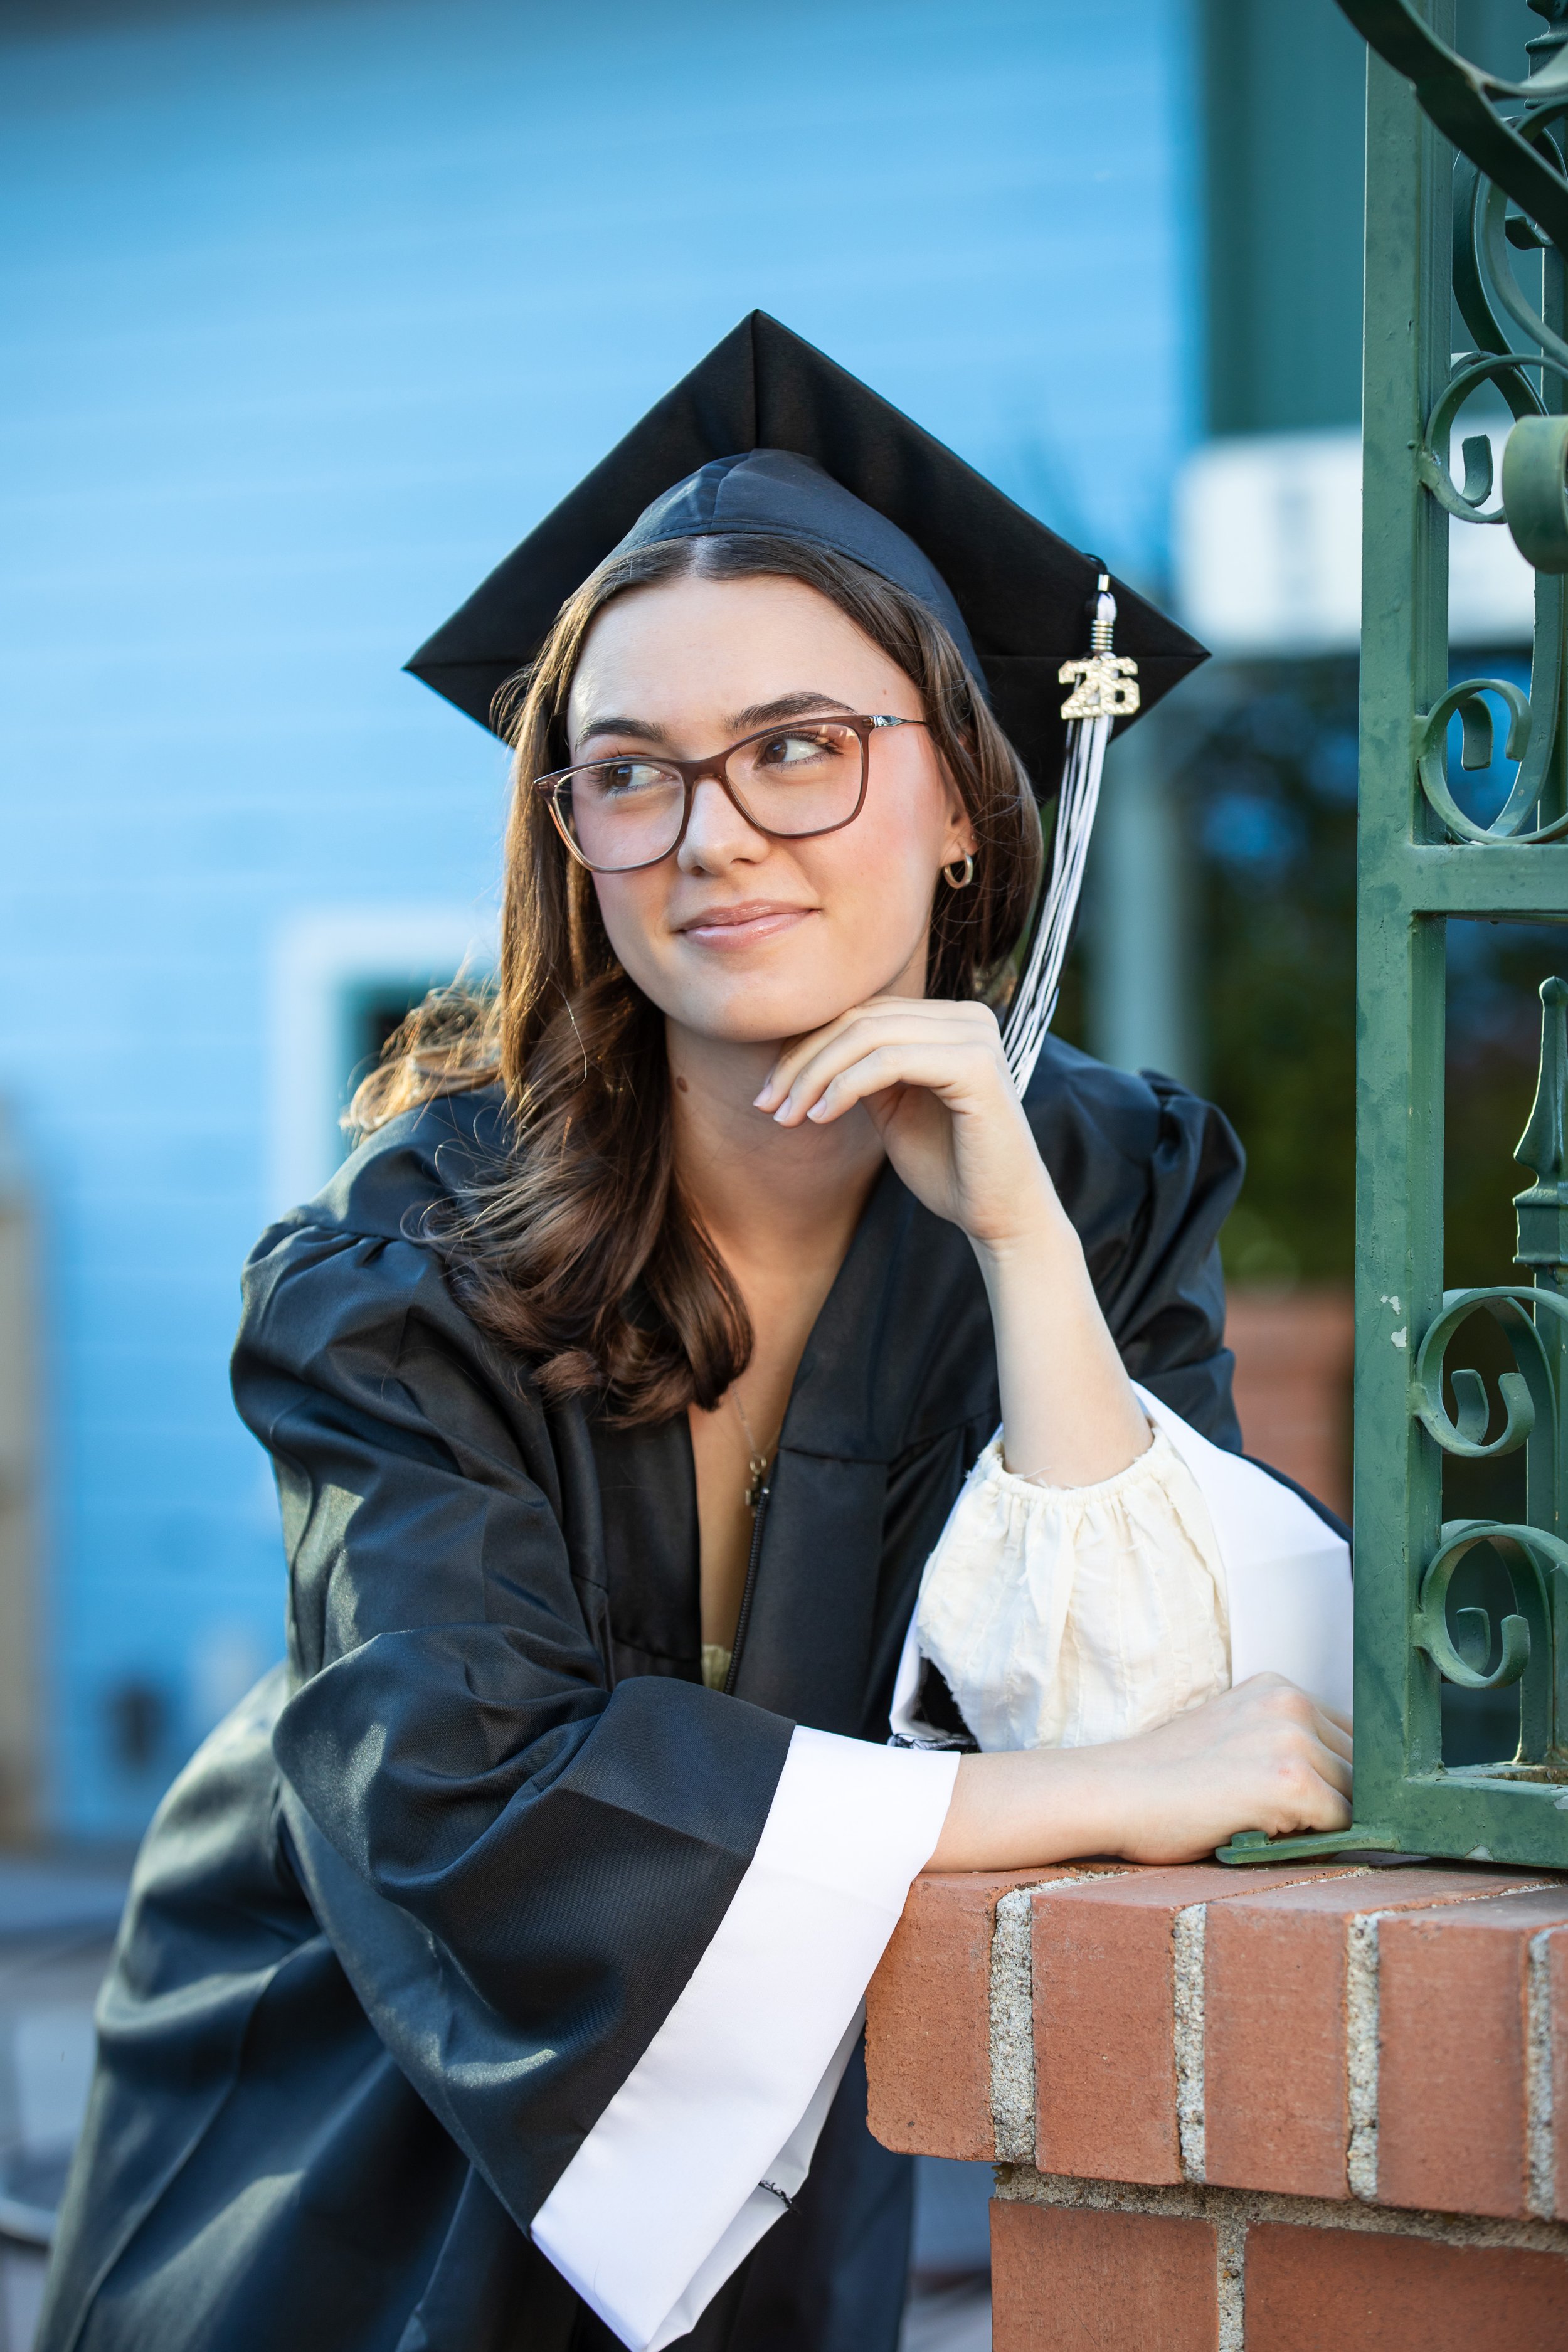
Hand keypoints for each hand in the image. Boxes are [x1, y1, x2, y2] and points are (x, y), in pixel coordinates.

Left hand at [757, 994, 1147, 1483]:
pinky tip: (820, 1117)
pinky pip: (891, 1061)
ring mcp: (976, 1037)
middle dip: (802, 1061)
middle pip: (860, 1019)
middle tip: (766, 1105)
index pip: (862, 1014)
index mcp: (951, 1020)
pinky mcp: (977, 1066)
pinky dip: (845, 1086)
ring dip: (815, 1076)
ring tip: (786, 1116)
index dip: (806, 1047)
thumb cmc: (949, 1168)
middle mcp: (968, 1016)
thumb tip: (801, 1050)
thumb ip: (861, 1071)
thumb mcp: (893, 1108)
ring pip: (868, 1035)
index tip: (768, 1093)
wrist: (1001, 1217)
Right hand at [929, 1674, 1353, 1871]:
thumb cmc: (1163, 1782)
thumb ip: (1284, 1745)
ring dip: (1327, 1825)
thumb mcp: (1231, 1738)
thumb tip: (1351, 1789)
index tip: (1316, 1805)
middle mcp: (1291, 1701)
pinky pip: (1343, 1825)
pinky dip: (1317, 1842)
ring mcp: (1293, 1737)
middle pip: (1362, 1765)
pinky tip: (1267, 1838)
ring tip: (1268, 1831)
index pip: (1350, 1737)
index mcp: (1277, 1686)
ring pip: (1357, 1798)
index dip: (1341, 1777)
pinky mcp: (1291, 1780)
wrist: (1113, 1795)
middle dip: (1341, 1800)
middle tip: (1287, 1827)